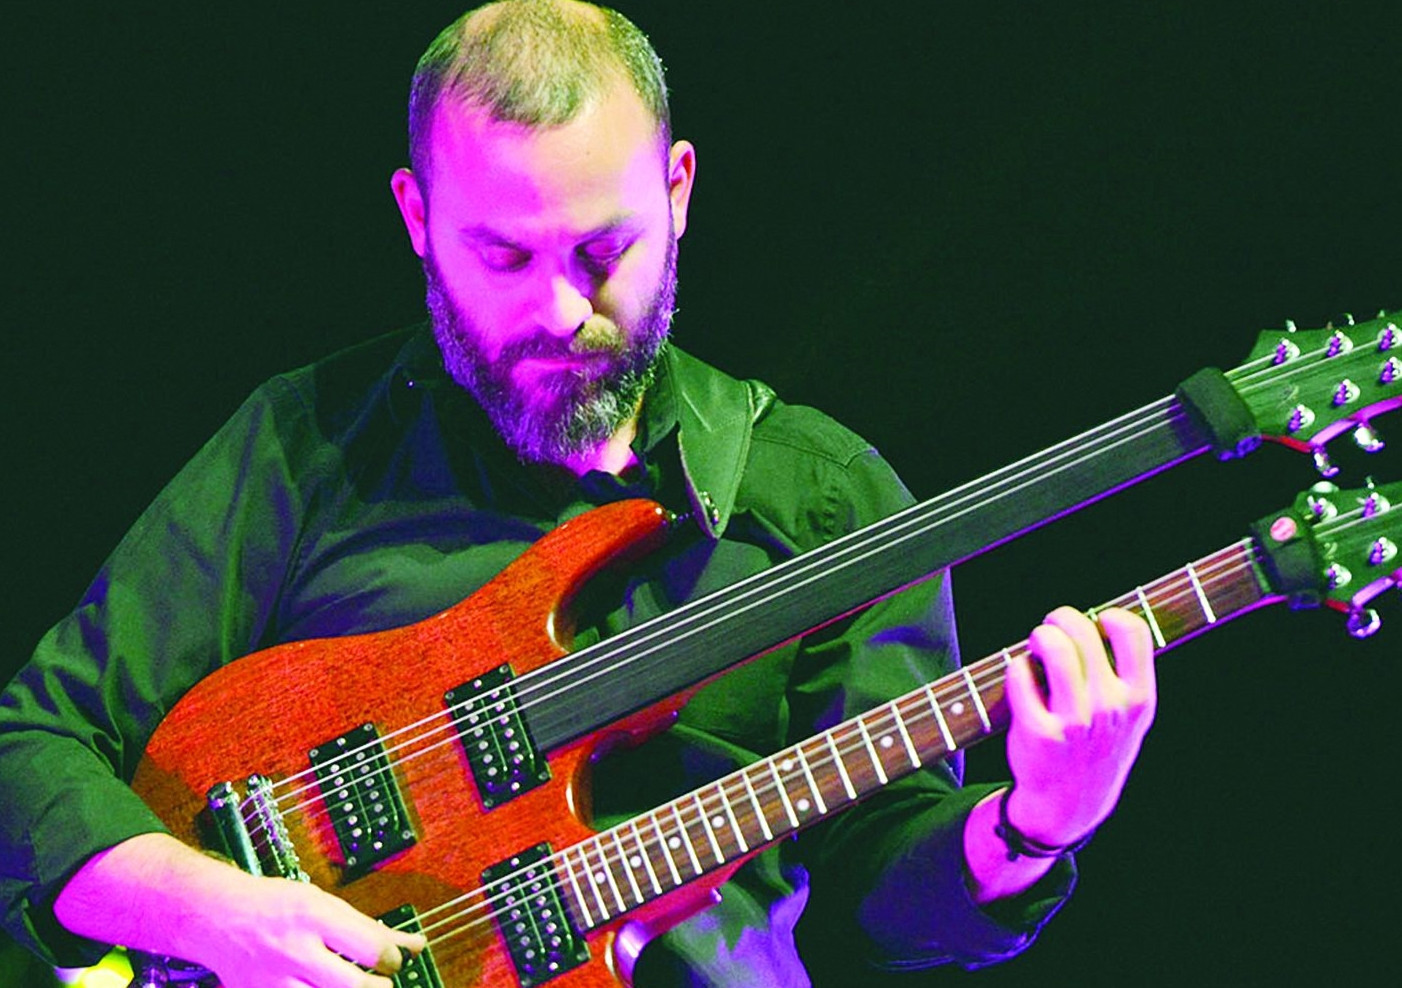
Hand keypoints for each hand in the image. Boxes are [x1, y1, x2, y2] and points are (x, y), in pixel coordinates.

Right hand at [54, 833, 425, 987]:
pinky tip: (322, 987)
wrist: (212, 914)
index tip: (397, 958)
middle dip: (379, 987)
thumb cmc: (274, 903)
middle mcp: (294, 948)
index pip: (371, 947)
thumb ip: (366, 928)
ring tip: (356, 985)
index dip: (394, 958)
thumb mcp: (322, 903)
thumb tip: (413, 946)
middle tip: (383, 981)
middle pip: (353, 985)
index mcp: (314, 915)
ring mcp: (272, 979)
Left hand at [1002, 606, 1157, 845]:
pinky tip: (1021, 674)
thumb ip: (1123, 674)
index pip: (1133, 631)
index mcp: (1139, 699)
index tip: (1096, 624)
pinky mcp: (1039, 732)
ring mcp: (1075, 722)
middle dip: (1061, 619)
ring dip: (1039, 635)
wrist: (1069, 805)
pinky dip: (1016, 667)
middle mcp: (1110, 709)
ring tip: (1036, 643)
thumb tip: (1098, 620)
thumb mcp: (1128, 717)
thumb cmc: (1096, 747)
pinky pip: (1020, 675)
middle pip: (1083, 630)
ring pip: (1053, 647)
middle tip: (1052, 628)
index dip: (1109, 616)